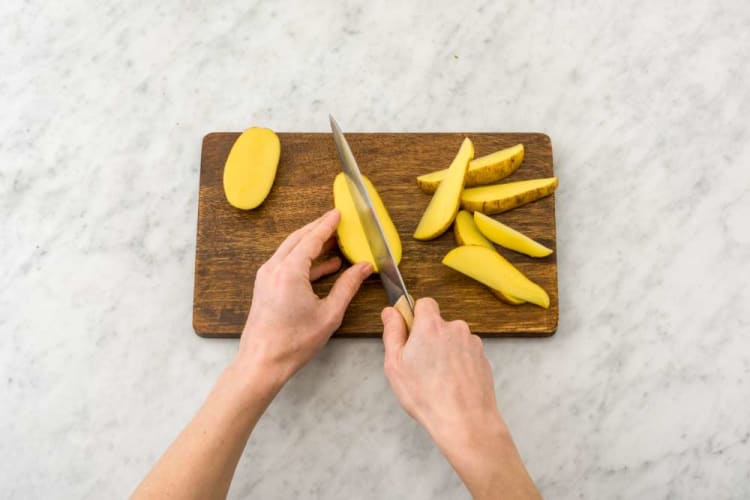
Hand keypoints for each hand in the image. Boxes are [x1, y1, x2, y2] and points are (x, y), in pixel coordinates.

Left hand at [238, 209, 372, 384]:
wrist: (262, 362)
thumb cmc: (294, 342)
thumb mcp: (329, 314)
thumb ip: (348, 286)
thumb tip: (363, 268)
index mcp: (289, 272)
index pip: (311, 238)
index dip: (327, 224)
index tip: (339, 213)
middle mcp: (274, 269)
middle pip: (298, 239)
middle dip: (318, 229)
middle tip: (337, 222)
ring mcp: (266, 277)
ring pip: (290, 249)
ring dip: (311, 243)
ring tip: (334, 242)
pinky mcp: (265, 286)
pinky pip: (286, 263)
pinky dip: (304, 260)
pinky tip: (324, 266)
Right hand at [382, 297, 499, 440]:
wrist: (465, 421)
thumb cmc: (427, 396)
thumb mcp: (395, 365)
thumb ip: (392, 332)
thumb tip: (390, 311)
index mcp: (431, 326)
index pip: (424, 303)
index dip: (416, 316)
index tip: (410, 334)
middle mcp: (455, 328)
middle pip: (439, 323)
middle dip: (429, 338)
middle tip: (420, 364)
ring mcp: (472, 343)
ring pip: (453, 339)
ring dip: (445, 351)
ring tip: (438, 379)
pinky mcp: (483, 357)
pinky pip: (466, 353)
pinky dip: (459, 363)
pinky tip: (452, 383)